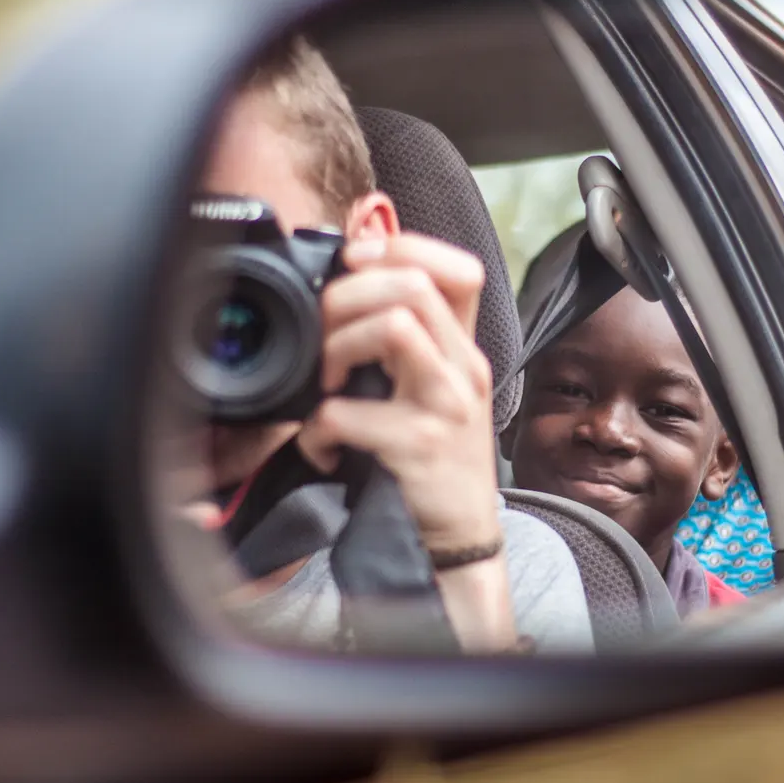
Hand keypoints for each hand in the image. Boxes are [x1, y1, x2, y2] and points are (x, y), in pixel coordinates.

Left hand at [298, 234, 514, 649]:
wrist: (458, 535)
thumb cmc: (435, 462)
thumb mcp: (435, 392)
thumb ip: (409, 344)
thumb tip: (350, 289)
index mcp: (465, 350)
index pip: (457, 269)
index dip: (402, 247)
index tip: (355, 260)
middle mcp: (464, 369)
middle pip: (414, 284)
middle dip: (349, 295)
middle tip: (323, 332)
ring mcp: (446, 405)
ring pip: (394, 327)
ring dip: (337, 349)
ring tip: (327, 384)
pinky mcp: (419, 445)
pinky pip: (349, 412)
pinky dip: (318, 429)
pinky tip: (322, 447)